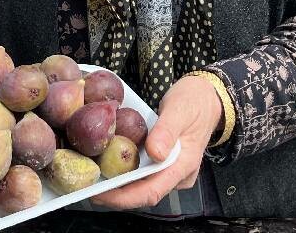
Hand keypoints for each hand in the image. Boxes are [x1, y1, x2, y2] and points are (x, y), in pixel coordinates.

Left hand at [90, 74, 222, 209]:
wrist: (208, 97)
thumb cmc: (195, 101)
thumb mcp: (180, 109)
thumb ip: (167, 131)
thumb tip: (155, 153)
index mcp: (184, 164)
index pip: (152, 192)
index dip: (124, 198)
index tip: (99, 195)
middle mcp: (178, 174)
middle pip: (144, 194)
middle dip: (116, 196)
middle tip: (87, 189)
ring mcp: (172, 171)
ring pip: (143, 187)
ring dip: (119, 187)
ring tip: (94, 180)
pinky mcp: (165, 164)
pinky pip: (144, 175)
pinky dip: (126, 175)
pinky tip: (109, 168)